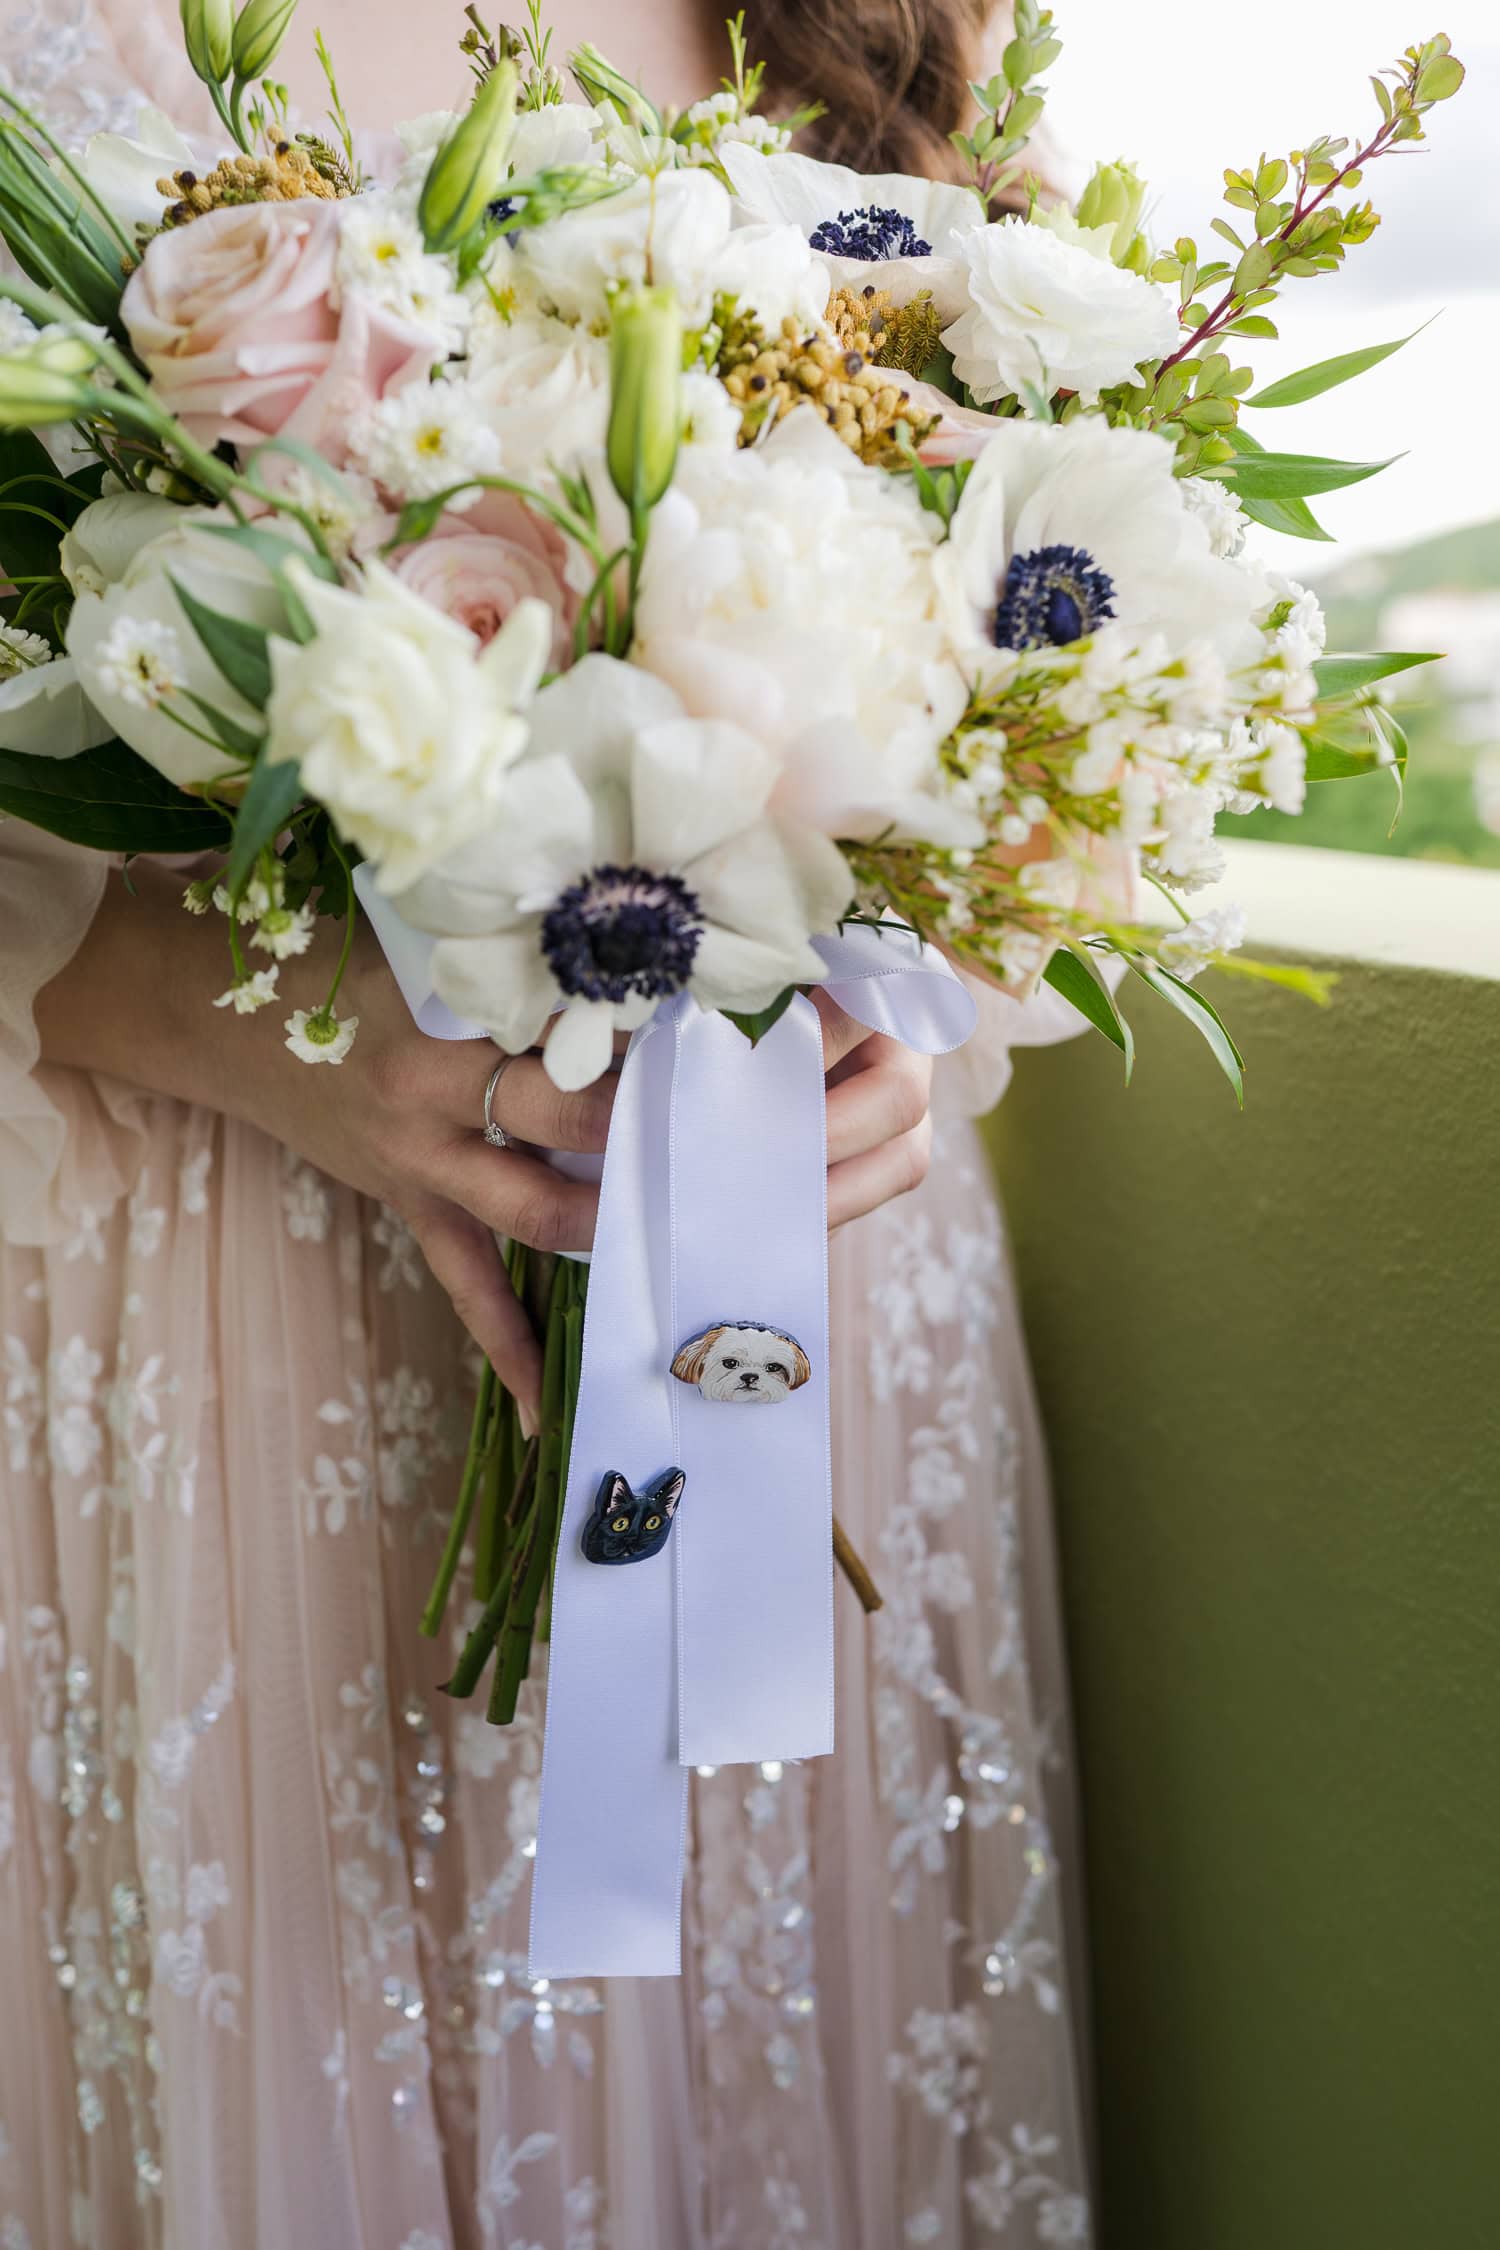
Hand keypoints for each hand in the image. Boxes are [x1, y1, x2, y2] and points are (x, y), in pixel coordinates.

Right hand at [38, 866, 932, 1417]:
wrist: (191, 998)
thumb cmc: (314, 937)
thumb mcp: (417, 916)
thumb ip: (521, 926)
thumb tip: (652, 908)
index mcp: (453, 1003)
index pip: (588, 1020)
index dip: (678, 1029)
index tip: (771, 1022)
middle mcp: (441, 1091)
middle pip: (583, 1124)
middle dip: (674, 1134)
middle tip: (776, 1139)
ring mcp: (421, 1161)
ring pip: (543, 1214)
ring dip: (627, 1230)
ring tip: (717, 1252)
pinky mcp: (404, 1203)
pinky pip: (465, 1286)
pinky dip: (507, 1347)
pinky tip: (548, 1409)